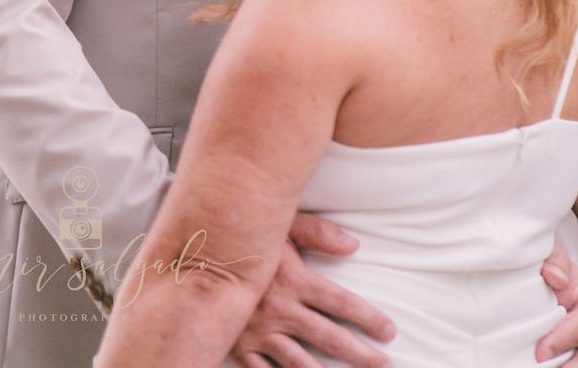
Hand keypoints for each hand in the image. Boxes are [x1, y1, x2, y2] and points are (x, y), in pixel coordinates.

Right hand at [228, 215, 395, 367]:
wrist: (189, 255)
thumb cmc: (239, 233)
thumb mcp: (278, 223)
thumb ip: (316, 231)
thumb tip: (354, 245)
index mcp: (292, 280)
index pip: (340, 303)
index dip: (368, 318)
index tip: (389, 330)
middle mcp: (279, 310)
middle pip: (329, 338)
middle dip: (360, 353)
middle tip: (383, 361)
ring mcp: (258, 333)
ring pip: (302, 363)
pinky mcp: (238, 347)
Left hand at [538, 243, 577, 365]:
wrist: (547, 278)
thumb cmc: (551, 267)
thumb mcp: (553, 256)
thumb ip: (556, 261)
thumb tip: (555, 278)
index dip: (564, 340)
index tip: (541, 353)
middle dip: (575, 365)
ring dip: (569, 367)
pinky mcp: (575, 352)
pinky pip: (575, 361)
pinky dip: (563, 365)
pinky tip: (548, 367)